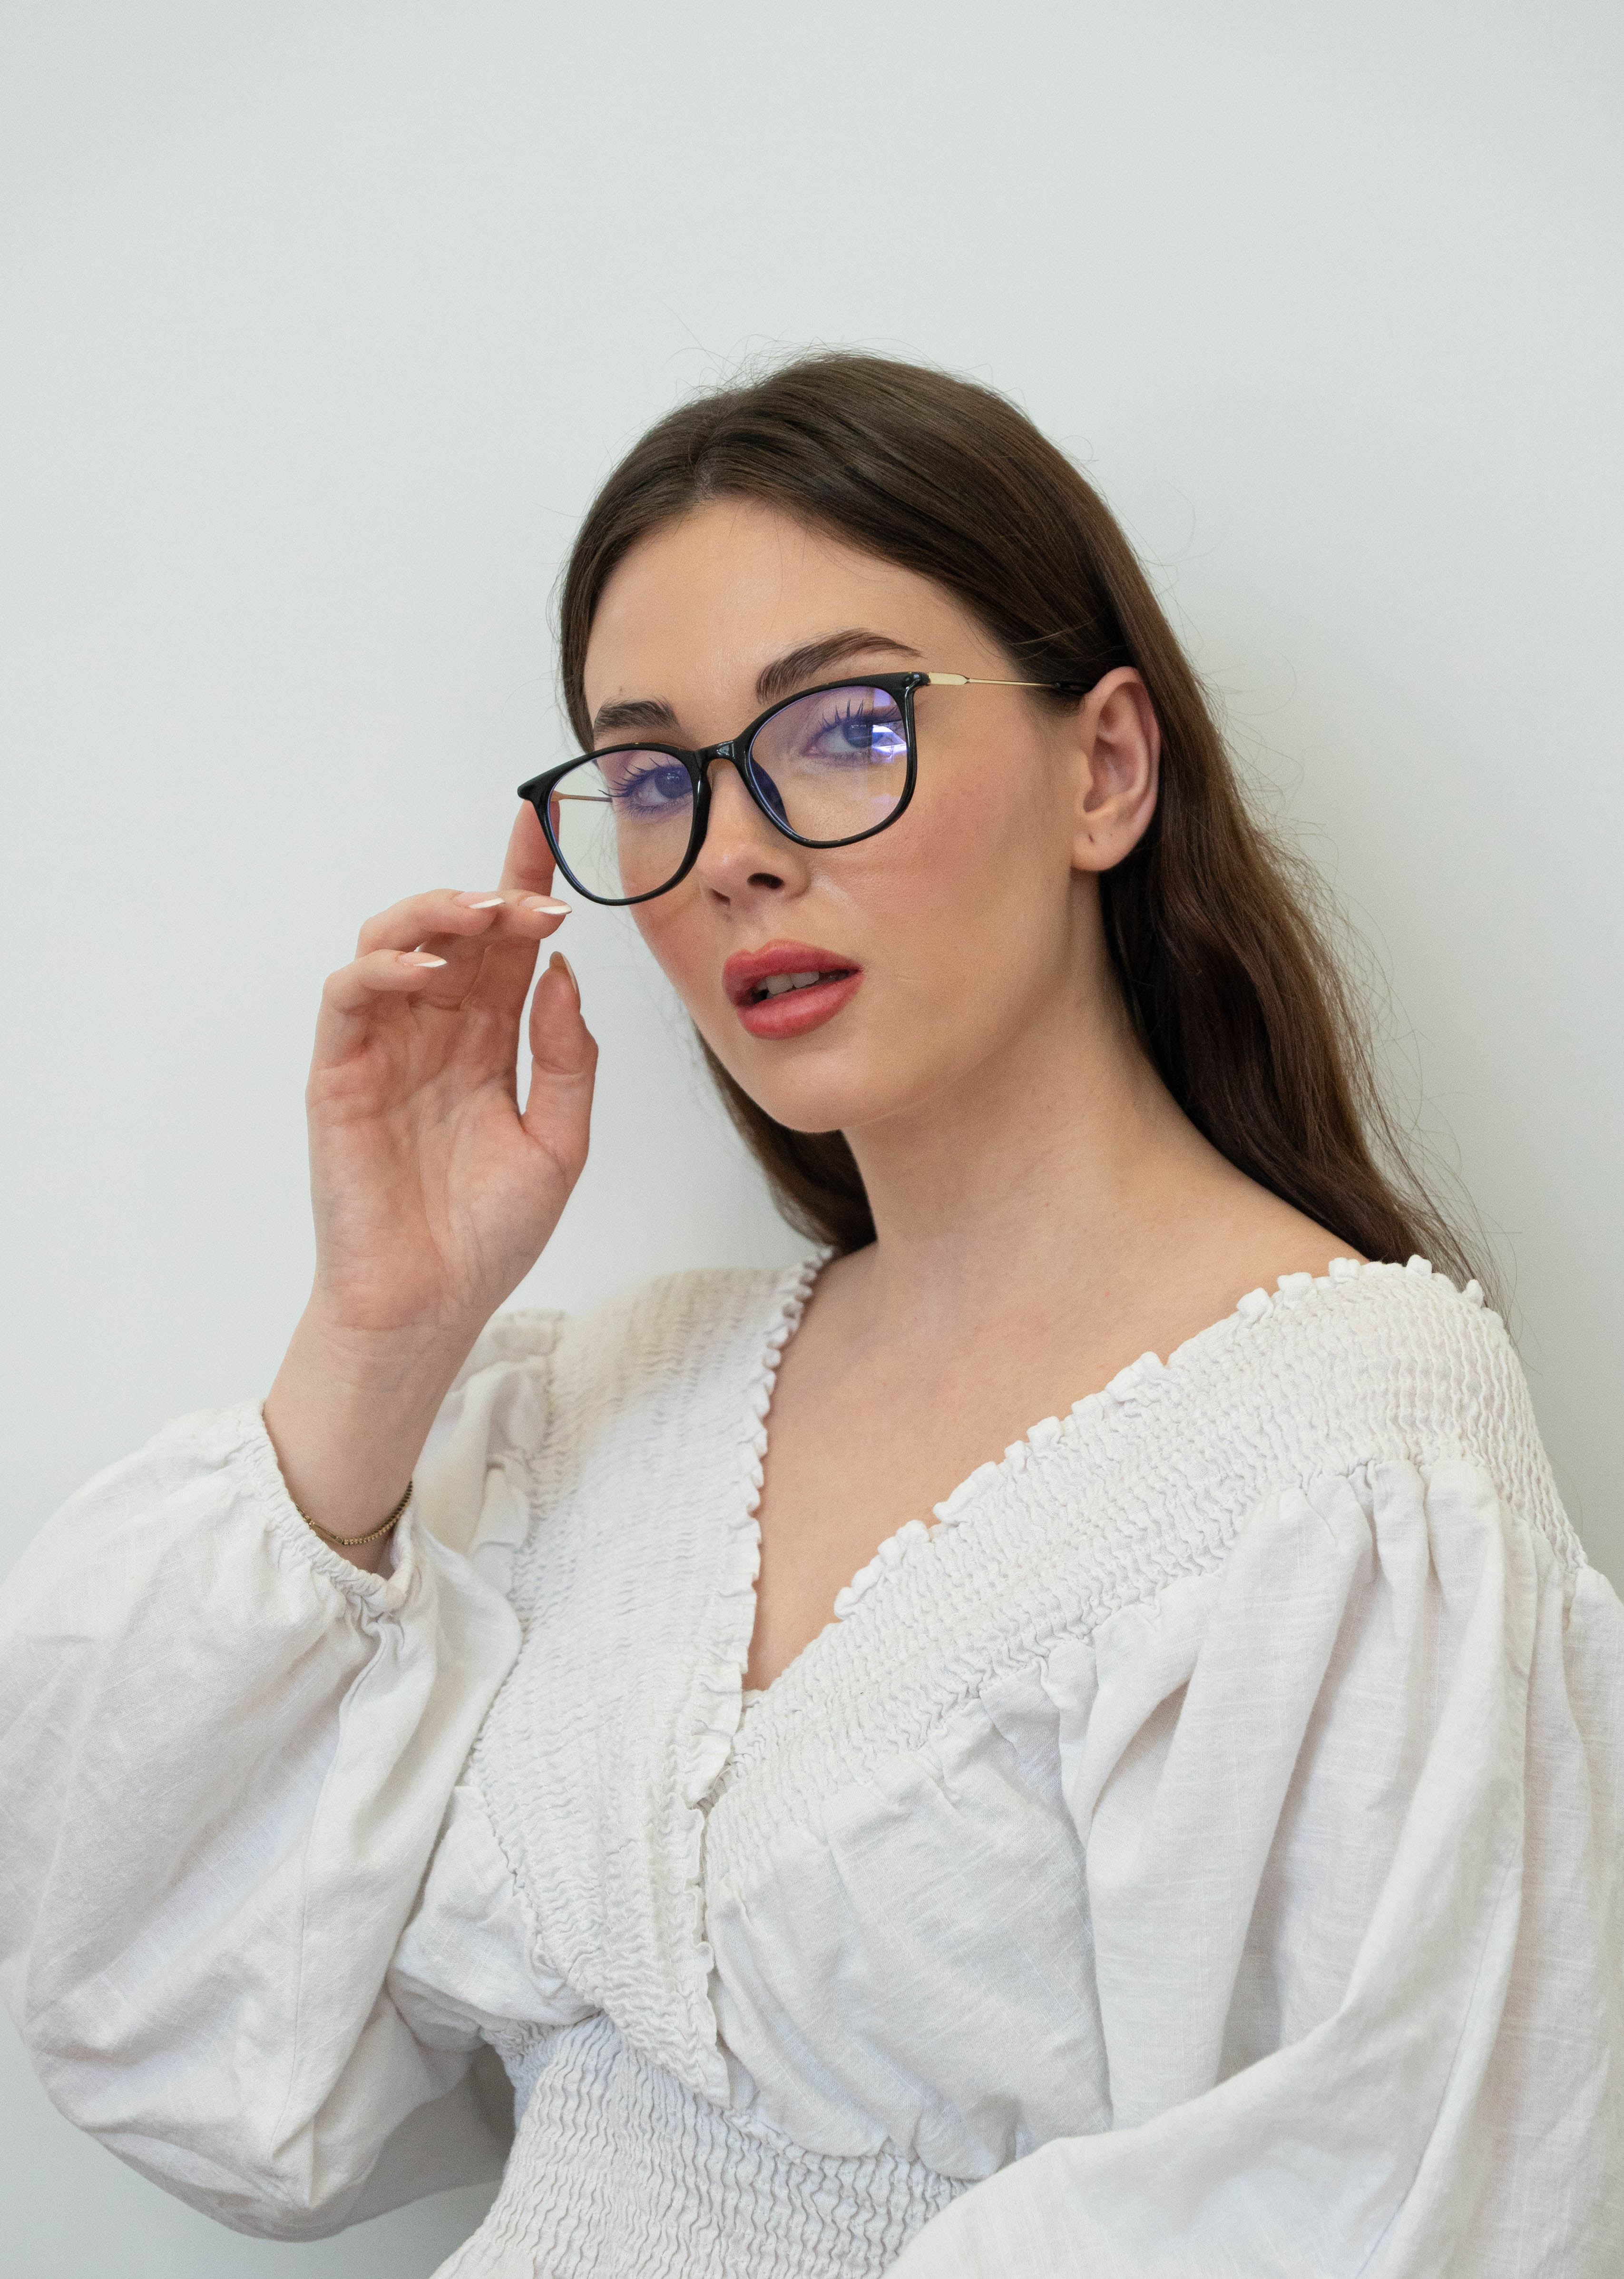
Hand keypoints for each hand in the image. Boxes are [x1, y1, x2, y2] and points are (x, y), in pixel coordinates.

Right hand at [300, 802, 593, 1343]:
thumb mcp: (559, 1141)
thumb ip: (568, 1057)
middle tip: (536, 894)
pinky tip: (426, 968)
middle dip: (491, 897)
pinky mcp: (339, 1073)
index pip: (504, 950)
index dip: (520, 888)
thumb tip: (563, 972)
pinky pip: (348, 995)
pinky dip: (382, 966)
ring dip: (436, 915)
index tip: (547, 834)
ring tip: (484, 914)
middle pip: (453, 935)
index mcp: (484, 1046)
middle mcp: (432, 1035)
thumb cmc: (489, 1235)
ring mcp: (382, 1049)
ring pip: (393, 944)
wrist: (431, 1304)